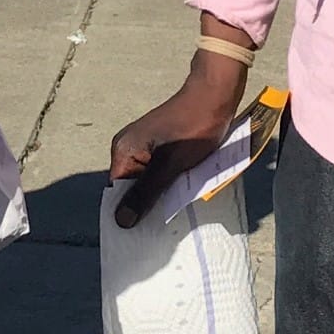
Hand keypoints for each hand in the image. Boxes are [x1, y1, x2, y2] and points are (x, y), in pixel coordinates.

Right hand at [108, 50, 249, 226]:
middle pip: (132, 188)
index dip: (128, 215)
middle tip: (161, 234)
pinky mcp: (161, 145)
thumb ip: (146, 193)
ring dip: (160, 197)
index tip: (142, 239)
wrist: (216, 94)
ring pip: (148, 181)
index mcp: (124, 150)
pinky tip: (181, 197)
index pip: (118, 193)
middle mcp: (128, 148)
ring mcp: (145, 145)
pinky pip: (159, 171)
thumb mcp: (170, 165)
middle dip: (145, 208)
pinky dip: (168, 184)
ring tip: (173, 219)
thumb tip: (122, 222)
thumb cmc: (194, 127)